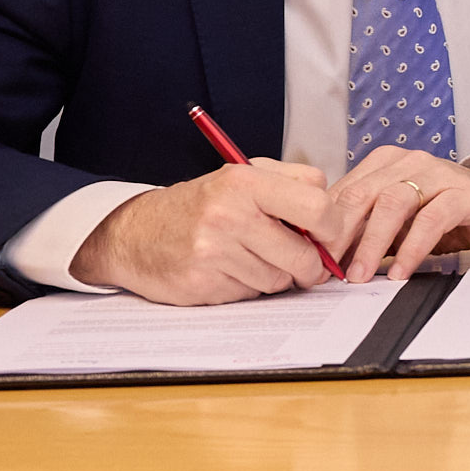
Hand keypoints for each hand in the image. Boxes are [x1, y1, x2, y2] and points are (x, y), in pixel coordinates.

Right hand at [73, 159, 336, 304]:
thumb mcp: (243, 176)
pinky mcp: (202, 284)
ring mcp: (213, 252)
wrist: (135, 234)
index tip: (329, 234)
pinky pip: (250, 294)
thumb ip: (291, 186)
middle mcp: (229, 215)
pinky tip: (232, 271)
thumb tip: (334, 217)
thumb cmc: (200, 204)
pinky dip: (250, 287)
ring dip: (277, 276)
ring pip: (278, 280)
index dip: (333, 226)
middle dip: (311, 264)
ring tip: (255, 259)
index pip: (317, 206)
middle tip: (307, 263)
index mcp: (245, 182)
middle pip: (302, 254)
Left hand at [324, 147, 469, 281]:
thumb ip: (364, 229)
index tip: (309, 261)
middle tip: (326, 270)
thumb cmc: (440, 214)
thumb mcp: (396, 221)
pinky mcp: (463, 194)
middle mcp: (408, 162)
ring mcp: (437, 174)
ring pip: (393, 203)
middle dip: (339, 235)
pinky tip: (400, 271)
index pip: (342, 193)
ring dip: (371, 243)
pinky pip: (431, 219)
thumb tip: (322, 258)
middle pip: (362, 195)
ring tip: (359, 275)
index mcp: (383, 164)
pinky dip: (412, 247)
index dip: (323, 228)